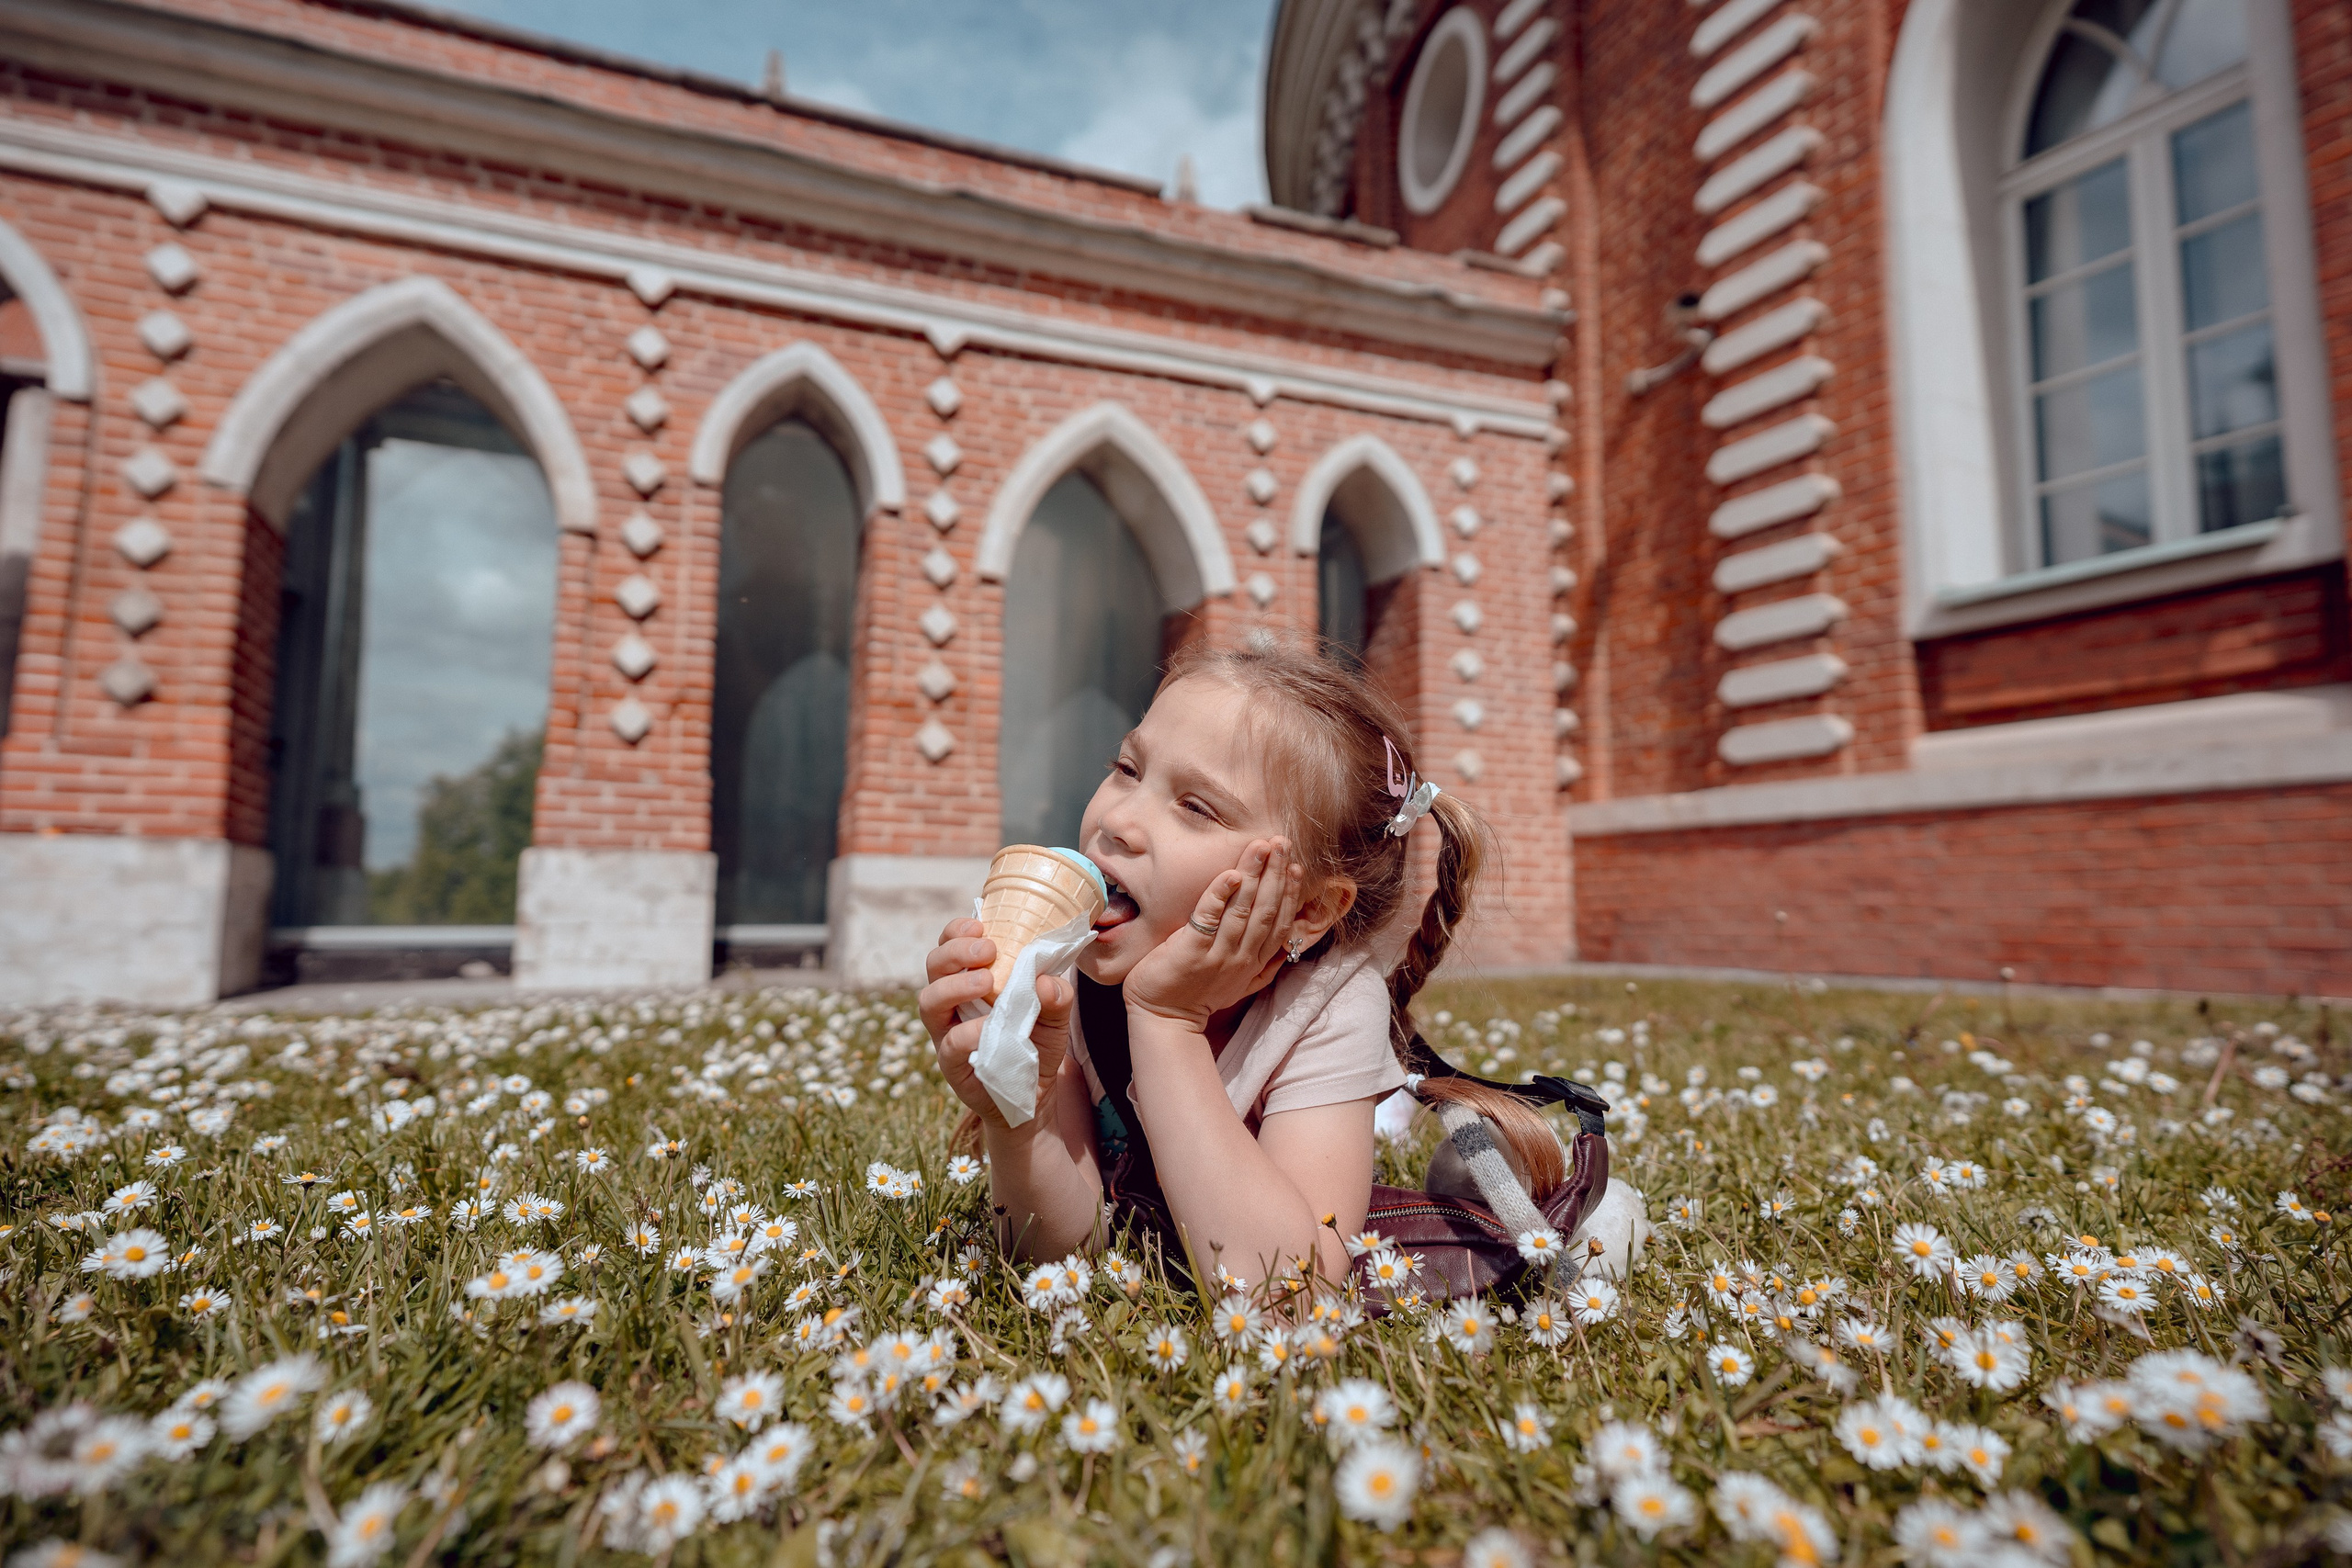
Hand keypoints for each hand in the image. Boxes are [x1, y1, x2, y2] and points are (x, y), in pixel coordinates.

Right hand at [917, 917, 1074, 1132]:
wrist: (1035, 1093)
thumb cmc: (1036, 1043)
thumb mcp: (1056, 1015)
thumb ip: (1057, 994)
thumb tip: (1046, 980)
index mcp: (969, 980)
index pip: (949, 946)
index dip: (956, 932)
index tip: (980, 925)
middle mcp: (952, 1003)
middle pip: (933, 966)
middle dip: (955, 951)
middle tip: (987, 950)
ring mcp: (947, 1033)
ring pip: (928, 1001)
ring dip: (955, 986)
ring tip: (986, 982)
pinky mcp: (952, 1064)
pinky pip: (949, 1043)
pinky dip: (968, 1031)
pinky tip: (989, 1026)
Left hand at [1122, 838, 1304, 1030]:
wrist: (1165, 1019)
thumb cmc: (1199, 996)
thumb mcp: (1240, 984)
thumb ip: (1265, 965)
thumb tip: (1290, 948)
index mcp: (1253, 960)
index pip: (1279, 921)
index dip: (1290, 892)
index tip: (1296, 866)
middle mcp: (1240, 956)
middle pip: (1265, 909)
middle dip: (1276, 873)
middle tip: (1282, 842)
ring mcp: (1216, 955)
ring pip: (1242, 909)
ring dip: (1253, 875)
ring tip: (1260, 847)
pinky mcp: (1190, 952)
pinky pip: (1207, 919)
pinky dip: (1219, 895)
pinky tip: (1229, 874)